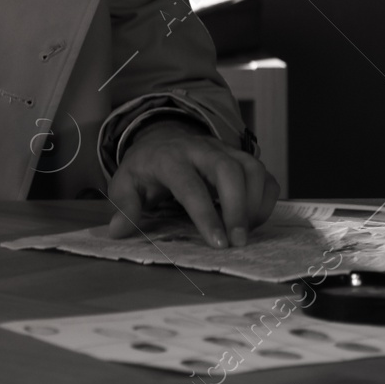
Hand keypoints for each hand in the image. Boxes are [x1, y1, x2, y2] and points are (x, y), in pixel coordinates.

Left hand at [105, 118, 278, 248]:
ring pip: (252, 168)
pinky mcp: (241, 158)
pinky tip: (253, 221)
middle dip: (238, 207)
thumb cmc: (145, 169)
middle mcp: (201, 149)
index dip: (205, 214)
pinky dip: (266, 199)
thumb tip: (118, 231)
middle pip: (228, 170)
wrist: (161, 140)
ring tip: (244, 234)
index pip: (190, 185)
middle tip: (237, 242)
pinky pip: (264, 175)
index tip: (217, 243)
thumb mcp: (125, 184)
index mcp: (169, 158)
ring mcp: (225, 151)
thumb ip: (124, 206)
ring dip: (255, 204)